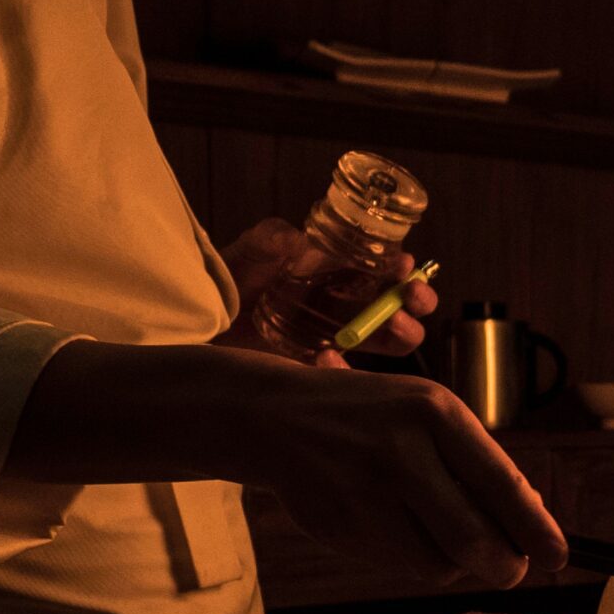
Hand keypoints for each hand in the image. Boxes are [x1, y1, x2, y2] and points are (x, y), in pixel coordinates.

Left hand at [215, 219, 436, 363]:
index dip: (402, 268)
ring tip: (391, 327)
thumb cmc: (227, 281)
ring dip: (400, 334)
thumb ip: (268, 240)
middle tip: (410, 299)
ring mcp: (336, 337)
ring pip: (388, 340)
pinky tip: (327, 358)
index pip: (384, 268)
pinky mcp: (320, 367)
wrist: (197, 324)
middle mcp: (345, 304)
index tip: (405, 266)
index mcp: (337, 272)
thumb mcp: (247, 254)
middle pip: (399, 306)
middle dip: (416, 301)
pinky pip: (350, 376)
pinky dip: (347, 370)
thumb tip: (294, 236)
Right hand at [228, 365, 565, 587]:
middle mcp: (400, 448)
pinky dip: (416, 560)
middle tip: (511, 571)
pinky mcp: (338, 524)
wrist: (275, 417)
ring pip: (436, 561)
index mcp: (435, 412)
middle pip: (471, 536)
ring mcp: (363, 489)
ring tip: (443, 535)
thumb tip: (534, 520)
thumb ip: (477, 464)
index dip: (535, 528)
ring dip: (455, 564)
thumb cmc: (375, 419)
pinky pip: (399, 565)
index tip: (559, 557)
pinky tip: (398, 528)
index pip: (501, 482)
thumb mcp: (428, 414)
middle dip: (502, 565)